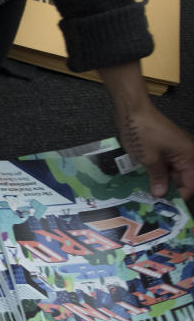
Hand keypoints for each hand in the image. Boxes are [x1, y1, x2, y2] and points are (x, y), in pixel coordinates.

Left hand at [98, 62, 193, 198]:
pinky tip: (145, 183)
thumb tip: (161, 194)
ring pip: (172, 173)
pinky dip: (156, 174)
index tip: (166, 208)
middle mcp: (186, 154)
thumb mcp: (150, 159)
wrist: (133, 111)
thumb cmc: (143, 134)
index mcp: (189, 156)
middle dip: (169, 191)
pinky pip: (163, 165)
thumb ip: (158, 178)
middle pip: (182, 179)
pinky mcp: (163, 149)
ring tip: (147, 197)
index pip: (191, 184)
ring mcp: (174, 151)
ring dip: (161, 183)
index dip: (180, 196)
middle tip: (153, 205)